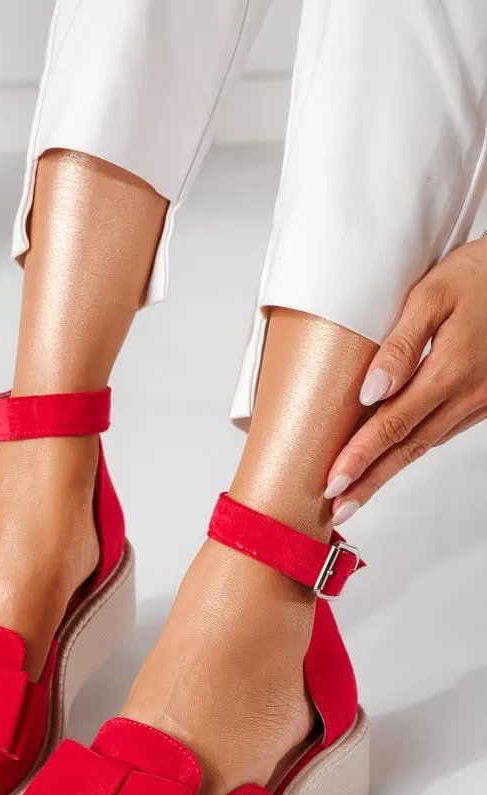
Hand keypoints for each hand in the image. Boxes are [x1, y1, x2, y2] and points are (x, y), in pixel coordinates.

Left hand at [324, 234, 486, 523]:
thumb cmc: (478, 275)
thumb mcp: (433, 294)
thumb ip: (400, 345)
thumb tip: (369, 391)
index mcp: (451, 369)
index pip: (394, 423)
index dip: (361, 457)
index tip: (333, 482)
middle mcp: (468, 394)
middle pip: (408, 447)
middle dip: (369, 481)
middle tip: (338, 508)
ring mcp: (481, 402)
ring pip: (425, 445)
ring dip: (389, 471)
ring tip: (355, 493)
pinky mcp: (486, 401)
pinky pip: (443, 432)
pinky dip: (413, 450)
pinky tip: (391, 460)